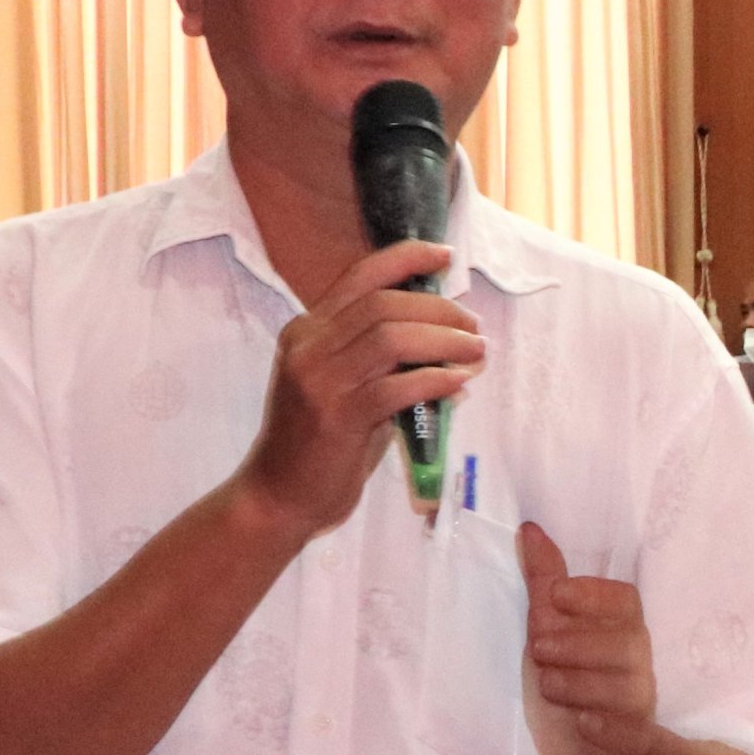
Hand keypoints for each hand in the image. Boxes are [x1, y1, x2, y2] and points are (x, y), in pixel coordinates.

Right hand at [235, 241, 483, 539]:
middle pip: (384, 303)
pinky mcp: (336, 417)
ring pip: (392, 337)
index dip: (406, 259)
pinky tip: (458, 383)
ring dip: (444, 340)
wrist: (278, 498)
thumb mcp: (345, 388)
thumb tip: (450, 342)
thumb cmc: (319, 444)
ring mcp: (318, 381)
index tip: (444, 256)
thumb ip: (384, 361)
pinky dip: (435, 379)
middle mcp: (307, 346)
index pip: (360, 276)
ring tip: (476, 351)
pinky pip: (397, 387)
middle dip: (439, 308)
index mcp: (307, 331)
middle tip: (473, 325)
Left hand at [520, 522, 659, 754]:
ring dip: (582, 683)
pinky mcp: (634, 749)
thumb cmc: (567, 688)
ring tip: (548, 686)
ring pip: (628, 688)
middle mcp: (636, 666)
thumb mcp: (548, 634)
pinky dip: (610, 727)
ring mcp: (638, 709)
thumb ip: (544, 584)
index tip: (556, 595)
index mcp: (619, 631)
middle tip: (539, 647)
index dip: (594, 595)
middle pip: (628, 641)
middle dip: (579, 642)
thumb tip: (529, 529)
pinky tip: (585, 724)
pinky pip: (635, 734)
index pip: (626, 601)